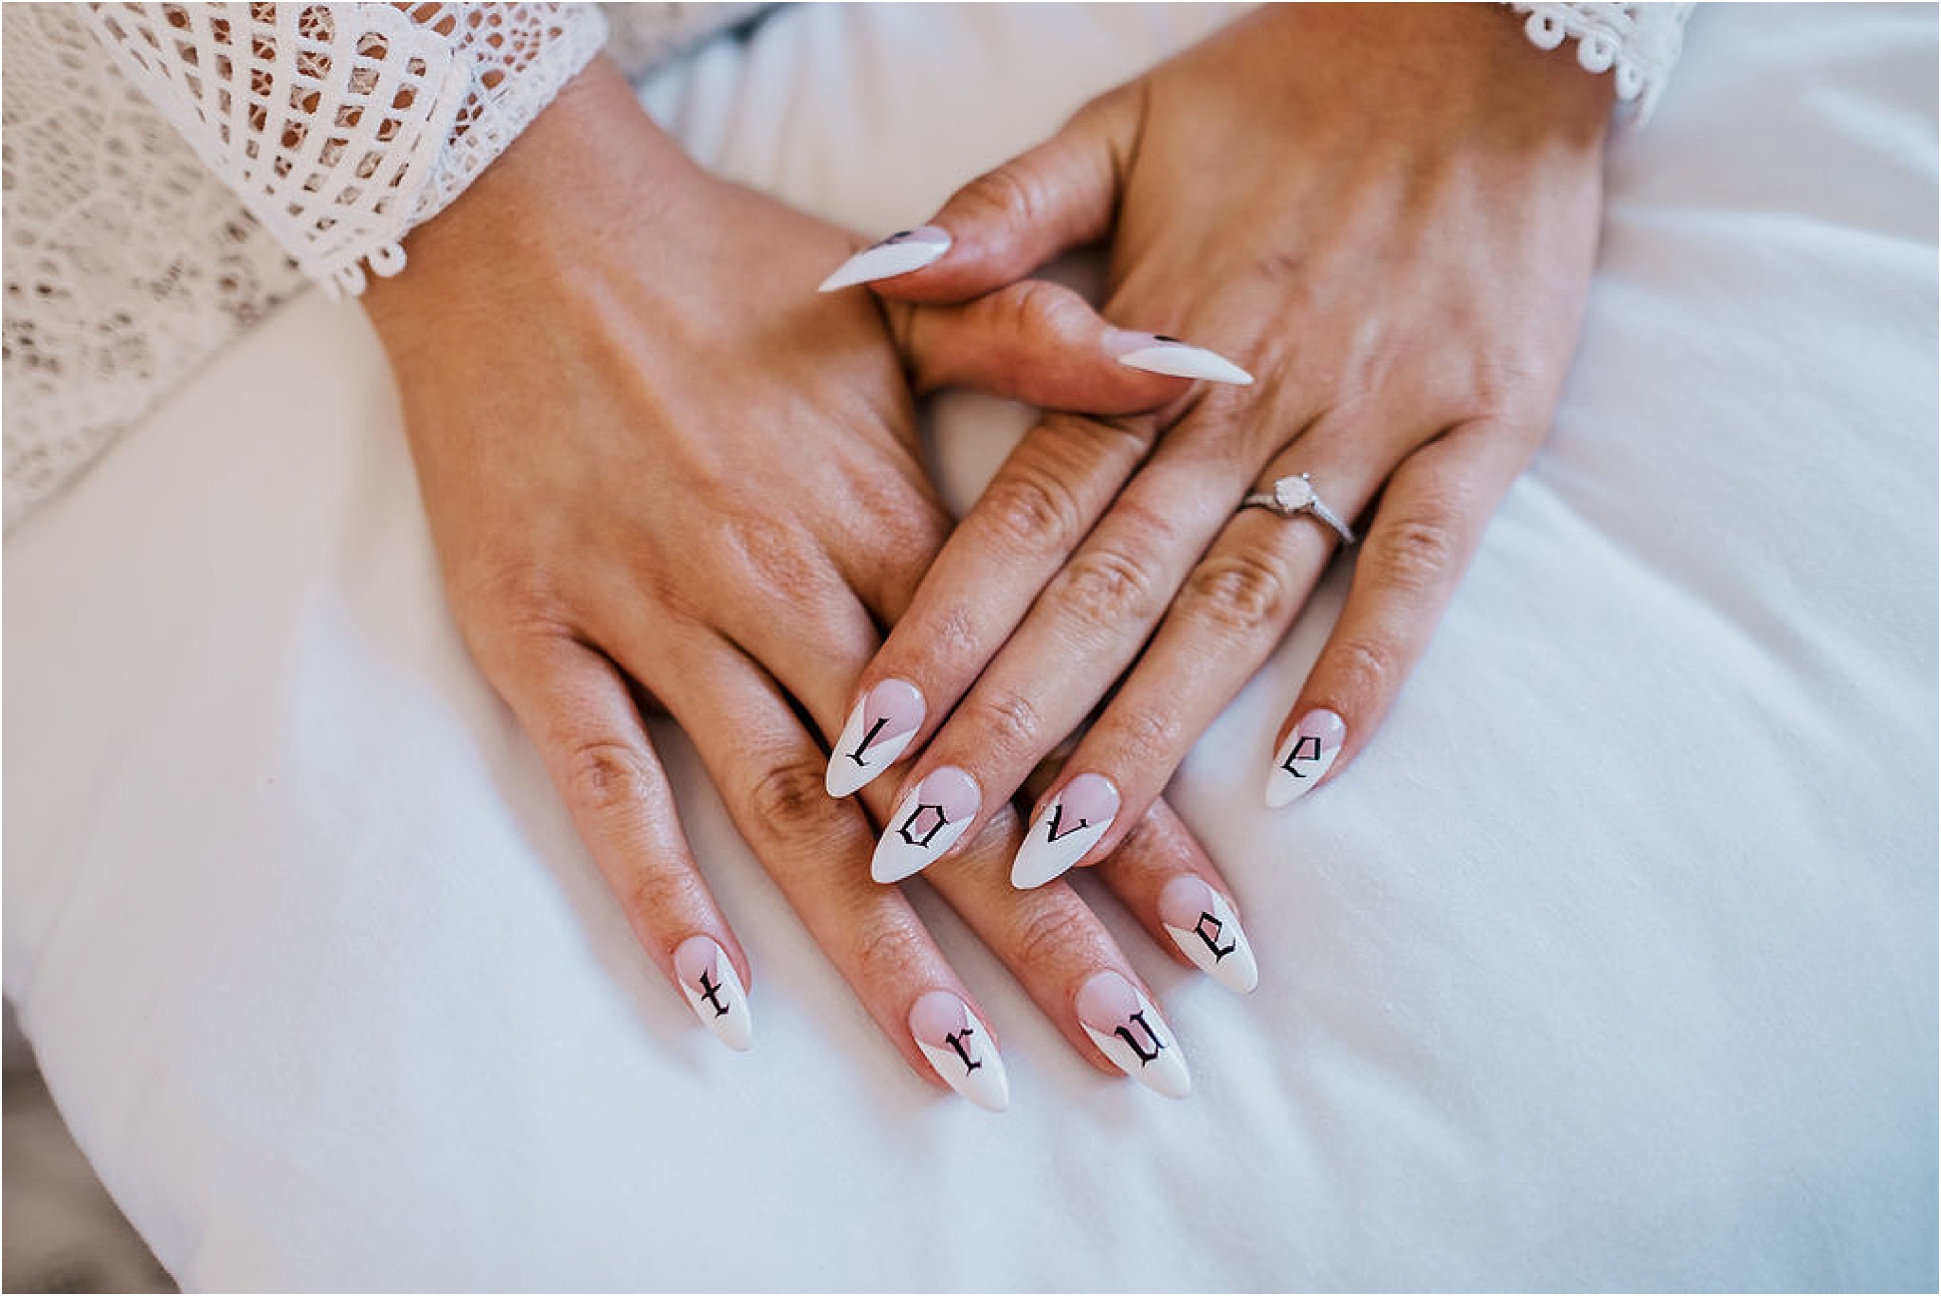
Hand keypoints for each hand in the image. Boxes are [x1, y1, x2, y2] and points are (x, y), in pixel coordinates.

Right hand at [364, 61, 1254, 1103]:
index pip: (1033, 701)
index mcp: (886, 513)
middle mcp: (782, 581)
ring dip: (879, 947)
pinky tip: (716, 1005)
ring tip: (965, 1067)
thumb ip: (1055, 346)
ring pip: (787, 812)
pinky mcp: (540, 636)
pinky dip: (654, 893)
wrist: (516, 216)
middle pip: (931, 789)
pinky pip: (602, 783)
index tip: (1213, 932)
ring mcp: (655, 614)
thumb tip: (1209, 373)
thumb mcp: (908, 292)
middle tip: (1139, 1052)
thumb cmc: (726, 265)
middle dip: (1042, 927)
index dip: (1128, 819)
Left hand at [830, 4, 1611, 885]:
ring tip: (1070, 849)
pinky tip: (1304, 771)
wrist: (1489, 28)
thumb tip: (864, 273)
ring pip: (1237, 602)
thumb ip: (998, 217)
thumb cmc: (1289, 90)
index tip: (866, 742)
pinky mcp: (1478, 432)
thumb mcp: (1121, 127)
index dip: (939, 630)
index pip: (1021, 513)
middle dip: (1010, 726)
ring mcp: (1364, 420)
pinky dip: (1368, 666)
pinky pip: (1419, 568)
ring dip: (1151, 731)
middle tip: (926, 846)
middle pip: (1106, 590)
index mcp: (1144, 341)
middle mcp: (1242, 400)